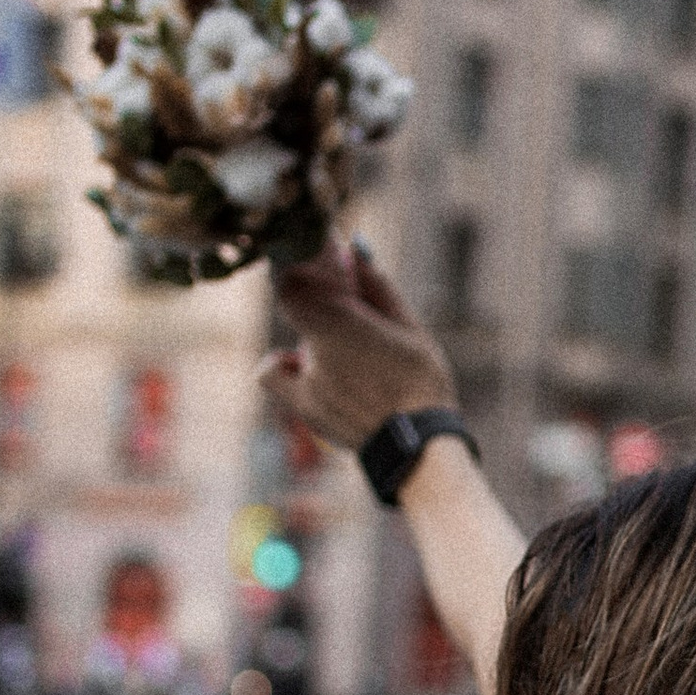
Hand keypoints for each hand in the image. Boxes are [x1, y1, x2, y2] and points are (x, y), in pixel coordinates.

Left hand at [258, 241, 457, 454]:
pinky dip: (286, 367)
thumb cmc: (420, 381)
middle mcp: (314, 349)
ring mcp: (305, 381)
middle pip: (296, 307)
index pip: (293, 279)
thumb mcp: (407, 325)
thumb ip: (375, 285)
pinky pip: (274, 373)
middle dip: (318, 303)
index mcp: (339, 323)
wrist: (417, 445)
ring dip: (314, 338)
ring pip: (295, 340)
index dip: (300, 265)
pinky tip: (309, 369)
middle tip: (350, 312)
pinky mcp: (303, 406)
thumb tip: (354, 249)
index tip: (318, 261)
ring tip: (351, 354)